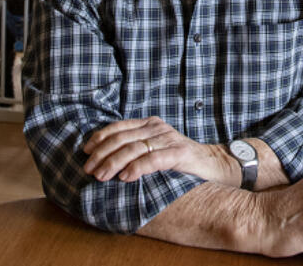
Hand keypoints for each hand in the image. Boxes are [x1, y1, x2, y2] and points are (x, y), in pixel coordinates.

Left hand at [82, 116, 233, 184]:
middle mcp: (158, 128)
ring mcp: (169, 140)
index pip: (119, 127)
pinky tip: (125, 176)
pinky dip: (137, 167)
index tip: (85, 151)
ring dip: (114, 162)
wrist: (216, 164)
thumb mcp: (157, 150)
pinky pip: (154, 159)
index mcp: (150, 125)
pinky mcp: (180, 153)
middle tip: (89, 169)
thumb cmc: (182, 161)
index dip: (100, 138)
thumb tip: (106, 161)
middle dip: (102, 154)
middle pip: (122, 138)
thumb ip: (137, 150)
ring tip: (101, 176)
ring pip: (134, 148)